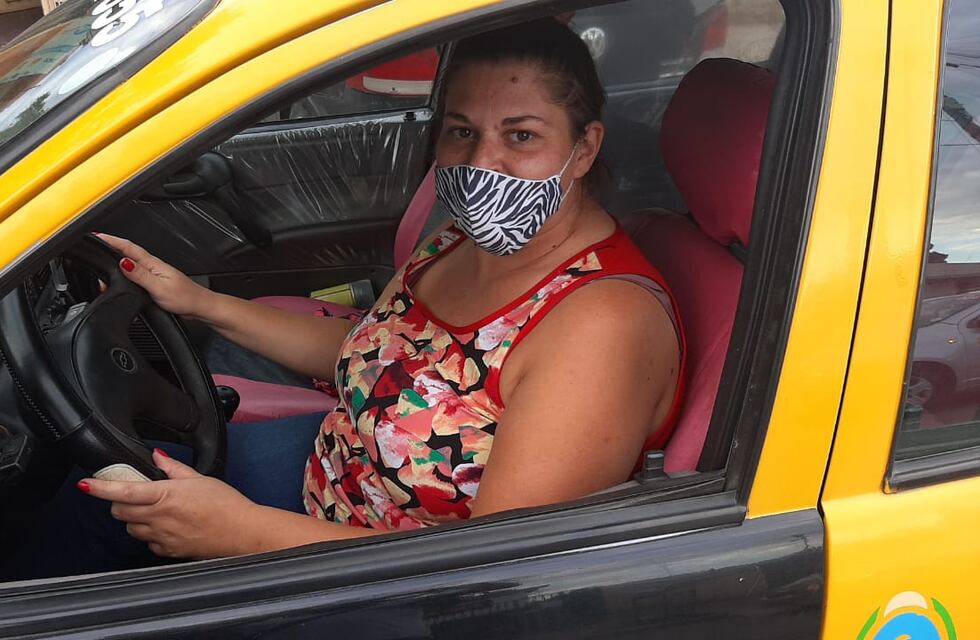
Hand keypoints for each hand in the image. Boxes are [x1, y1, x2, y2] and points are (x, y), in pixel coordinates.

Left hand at [79, 450, 261, 558]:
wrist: (242, 532)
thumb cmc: (226, 505)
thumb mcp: (201, 478)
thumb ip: (174, 468)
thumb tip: (158, 457)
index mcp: (166, 495)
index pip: (124, 491)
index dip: (100, 488)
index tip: (86, 484)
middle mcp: (160, 518)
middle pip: (121, 512)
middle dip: (120, 502)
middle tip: (135, 495)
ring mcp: (162, 537)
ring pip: (132, 528)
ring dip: (135, 518)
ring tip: (156, 511)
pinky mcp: (168, 551)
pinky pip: (148, 543)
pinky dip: (151, 534)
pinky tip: (168, 526)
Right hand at [95, 233, 211, 318]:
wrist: (199, 306)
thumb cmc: (185, 298)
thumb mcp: (160, 287)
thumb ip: (140, 275)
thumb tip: (123, 263)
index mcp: (152, 264)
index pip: (128, 248)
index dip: (111, 241)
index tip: (96, 237)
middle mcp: (152, 266)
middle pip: (125, 254)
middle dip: (108, 251)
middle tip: (94, 254)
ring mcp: (152, 274)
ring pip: (129, 264)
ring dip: (114, 263)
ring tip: (102, 267)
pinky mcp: (153, 283)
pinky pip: (133, 275)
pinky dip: (123, 274)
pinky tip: (120, 278)